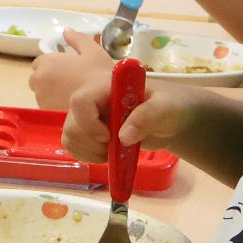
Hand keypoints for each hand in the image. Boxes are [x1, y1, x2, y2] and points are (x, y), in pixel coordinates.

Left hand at [28, 29, 110, 110]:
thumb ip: (77, 39)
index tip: (67, 72)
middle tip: (71, 85)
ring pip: (42, 95)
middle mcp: (38, 79)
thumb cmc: (101, 75)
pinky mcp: (46, 113)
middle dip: (50, 81)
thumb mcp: (93, 51)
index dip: (53, 67)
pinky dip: (56, 107)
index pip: (40, 63)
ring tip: (73, 96)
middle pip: (38, 80)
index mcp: (47, 61)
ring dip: (52, 95)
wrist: (108, 102)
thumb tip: (66, 30)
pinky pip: (48, 108)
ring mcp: (40, 98)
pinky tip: (72, 107)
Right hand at [62, 75, 197, 162]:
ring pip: (70, 136)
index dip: (88, 122)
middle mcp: (93, 100)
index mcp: (108, 86)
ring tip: (113, 151)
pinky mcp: (88, 132)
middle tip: (116, 146)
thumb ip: (147, 116)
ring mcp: (89, 116)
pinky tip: (106, 154)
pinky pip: (72, 146)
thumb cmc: (171, 107)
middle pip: (72, 122)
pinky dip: (86, 155)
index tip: (108, 136)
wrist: (172, 119)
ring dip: (90, 151)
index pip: (81, 101)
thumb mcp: (165, 108)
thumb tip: (123, 137)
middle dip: (92, 142)